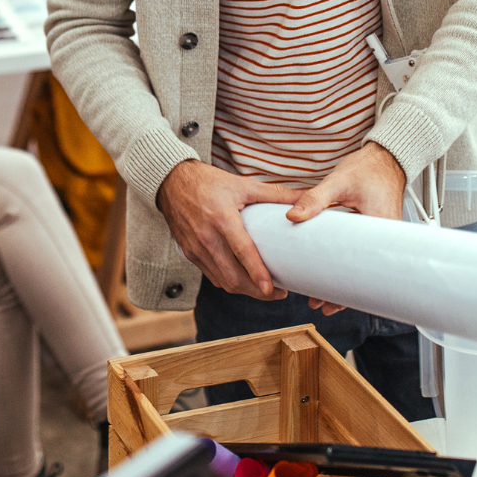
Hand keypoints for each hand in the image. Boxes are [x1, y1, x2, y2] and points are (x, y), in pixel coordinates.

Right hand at [155, 160, 299, 300]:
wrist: (171, 182)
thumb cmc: (208, 182)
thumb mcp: (242, 184)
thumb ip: (274, 193)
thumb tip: (304, 197)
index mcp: (221, 218)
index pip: (241, 252)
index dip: (257, 273)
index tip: (272, 289)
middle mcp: (206, 237)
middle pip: (232, 276)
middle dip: (256, 292)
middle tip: (279, 294)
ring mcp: (195, 248)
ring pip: (222, 281)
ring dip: (244, 291)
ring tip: (265, 291)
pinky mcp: (189, 254)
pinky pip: (212, 276)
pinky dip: (229, 283)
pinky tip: (243, 281)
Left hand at [288, 143, 406, 314]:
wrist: (386, 158)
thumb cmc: (369, 168)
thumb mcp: (339, 181)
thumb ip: (315, 198)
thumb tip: (292, 216)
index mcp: (381, 227)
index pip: (366, 270)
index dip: (347, 289)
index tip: (329, 301)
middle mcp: (385, 237)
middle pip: (363, 274)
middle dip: (341, 291)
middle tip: (319, 303)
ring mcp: (380, 236)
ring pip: (362, 267)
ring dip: (343, 280)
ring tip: (320, 295)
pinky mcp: (373, 232)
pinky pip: (362, 254)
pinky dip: (346, 264)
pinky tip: (331, 270)